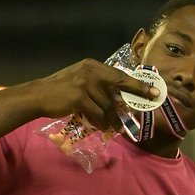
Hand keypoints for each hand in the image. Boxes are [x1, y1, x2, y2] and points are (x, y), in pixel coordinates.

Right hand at [30, 59, 160, 132]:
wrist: (38, 96)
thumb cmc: (60, 91)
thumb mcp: (81, 81)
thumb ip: (99, 85)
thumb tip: (120, 96)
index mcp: (94, 66)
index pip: (121, 75)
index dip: (140, 85)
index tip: (156, 91)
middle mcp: (91, 71)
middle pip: (119, 89)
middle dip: (133, 100)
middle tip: (144, 110)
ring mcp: (85, 83)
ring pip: (108, 106)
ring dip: (111, 120)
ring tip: (113, 128)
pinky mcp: (80, 97)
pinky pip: (98, 114)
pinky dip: (101, 123)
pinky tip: (102, 128)